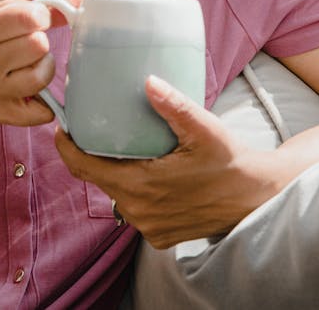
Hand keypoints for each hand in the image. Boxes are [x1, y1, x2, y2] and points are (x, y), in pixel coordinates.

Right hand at [0, 0, 86, 125]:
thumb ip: (42, 6)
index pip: (27, 18)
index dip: (40, 16)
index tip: (35, 19)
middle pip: (38, 46)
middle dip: (39, 40)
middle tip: (27, 42)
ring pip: (42, 76)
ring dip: (43, 66)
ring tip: (30, 62)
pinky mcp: (3, 113)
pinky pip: (41, 112)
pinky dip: (45, 102)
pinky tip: (34, 90)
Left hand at [55, 74, 283, 248]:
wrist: (257, 201)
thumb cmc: (231, 163)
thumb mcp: (205, 130)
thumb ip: (175, 107)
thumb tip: (149, 81)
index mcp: (142, 185)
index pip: (84, 167)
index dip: (66, 146)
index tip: (62, 126)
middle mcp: (139, 211)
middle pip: (97, 179)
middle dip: (88, 154)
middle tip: (91, 128)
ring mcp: (148, 227)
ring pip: (116, 194)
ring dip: (113, 172)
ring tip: (117, 145)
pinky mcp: (159, 237)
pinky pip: (135, 209)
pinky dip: (134, 190)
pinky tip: (145, 170)